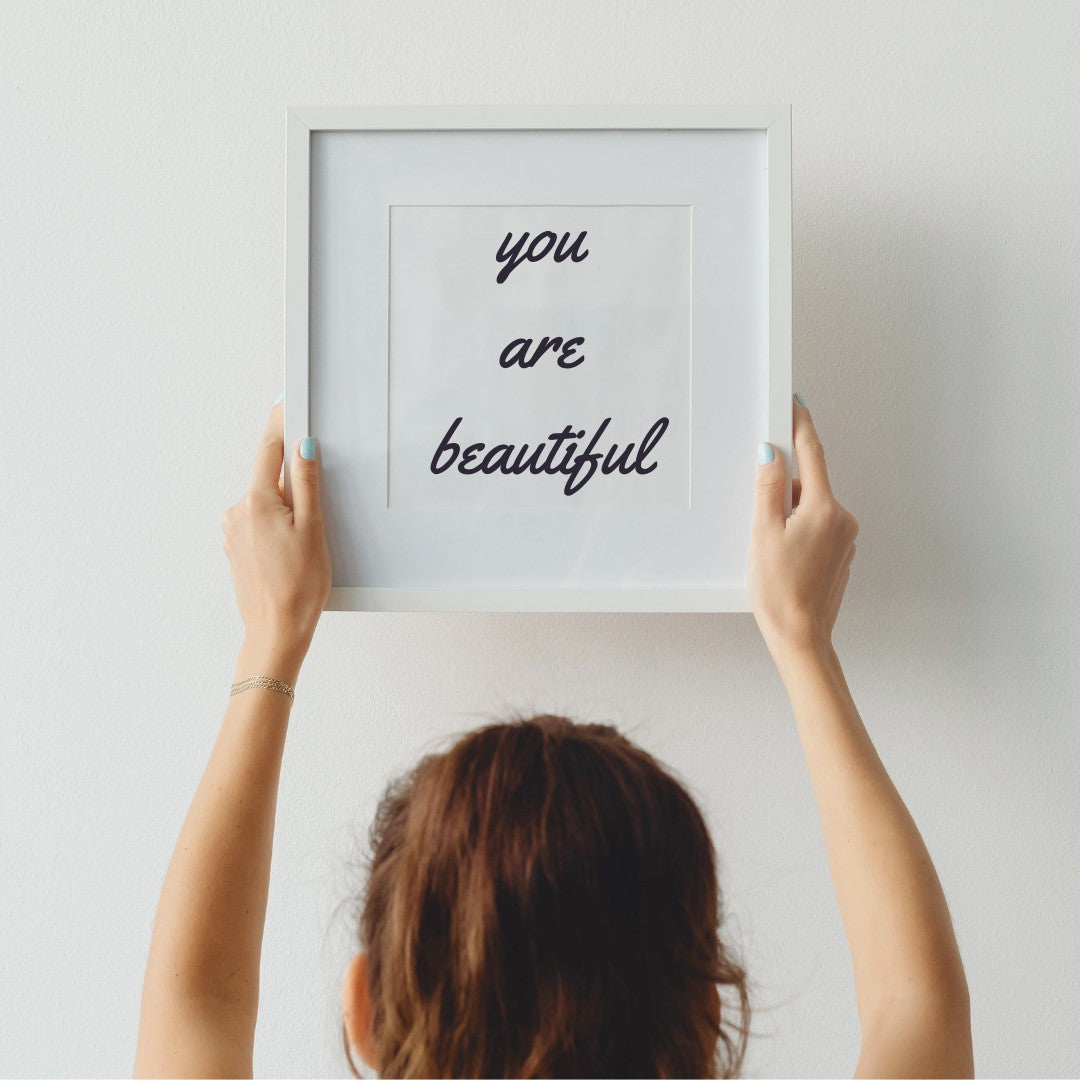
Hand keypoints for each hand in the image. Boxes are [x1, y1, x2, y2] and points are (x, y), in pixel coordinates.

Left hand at [221, 402, 331, 668]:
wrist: (276, 631)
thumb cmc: (298, 587)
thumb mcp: (313, 529)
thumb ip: (308, 485)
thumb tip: (304, 448)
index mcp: (256, 502)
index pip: (269, 449)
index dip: (281, 424)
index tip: (288, 404)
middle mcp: (237, 512)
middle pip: (270, 477)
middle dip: (294, 481)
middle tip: (316, 508)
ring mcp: (233, 531)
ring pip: (265, 501)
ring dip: (286, 508)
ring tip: (305, 541)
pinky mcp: (236, 548)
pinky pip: (259, 521)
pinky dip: (277, 524)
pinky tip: (292, 550)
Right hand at [748, 395, 858, 659]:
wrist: (801, 638)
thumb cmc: (780, 592)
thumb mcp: (763, 534)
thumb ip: (768, 490)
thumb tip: (772, 454)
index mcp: (824, 510)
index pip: (812, 454)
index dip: (800, 426)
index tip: (795, 403)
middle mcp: (842, 520)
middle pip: (810, 482)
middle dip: (784, 480)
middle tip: (760, 491)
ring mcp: (844, 539)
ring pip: (812, 506)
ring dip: (789, 510)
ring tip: (766, 540)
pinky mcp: (840, 555)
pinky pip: (817, 526)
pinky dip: (797, 527)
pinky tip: (779, 551)